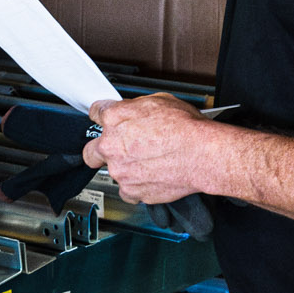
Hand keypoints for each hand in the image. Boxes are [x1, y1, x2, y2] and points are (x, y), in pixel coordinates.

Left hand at [83, 94, 208, 206]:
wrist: (202, 155)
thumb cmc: (186, 128)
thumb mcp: (159, 101)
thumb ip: (134, 107)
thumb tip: (128, 110)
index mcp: (114, 119)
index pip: (95, 113)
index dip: (103, 116)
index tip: (107, 120)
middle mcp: (111, 146)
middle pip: (91, 150)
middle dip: (101, 149)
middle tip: (118, 148)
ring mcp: (120, 172)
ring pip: (112, 172)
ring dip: (125, 168)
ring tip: (148, 162)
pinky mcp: (131, 192)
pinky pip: (126, 190)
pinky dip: (136, 185)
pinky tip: (150, 176)